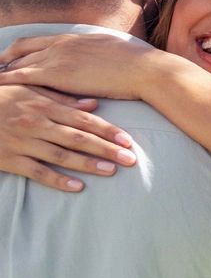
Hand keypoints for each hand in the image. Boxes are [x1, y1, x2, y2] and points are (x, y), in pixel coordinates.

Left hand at [0, 32, 165, 101]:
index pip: (38, 42)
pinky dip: (5, 81)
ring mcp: (57, 57)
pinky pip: (20, 76)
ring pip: (17, 62)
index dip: (21, 51)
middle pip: (22, 50)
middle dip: (5, 60)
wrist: (145, 70)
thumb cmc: (138, 66)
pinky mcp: (56, 73)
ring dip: (1, 72)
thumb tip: (102, 59)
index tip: (10, 59)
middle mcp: (61, 44)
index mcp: (75, 38)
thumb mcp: (114, 53)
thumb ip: (99, 54)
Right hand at [0, 83, 136, 192]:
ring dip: (87, 164)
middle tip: (131, 158)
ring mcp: (23, 142)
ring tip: (111, 170)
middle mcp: (36, 123)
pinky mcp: (9, 159)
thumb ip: (62, 97)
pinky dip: (57, 179)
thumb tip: (94, 104)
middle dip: (106, 148)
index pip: (83, 119)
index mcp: (43, 105)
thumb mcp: (29, 90)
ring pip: (61, 155)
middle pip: (77, 137)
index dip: (107, 130)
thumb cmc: (1, 99)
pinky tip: (77, 187)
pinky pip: (37, 171)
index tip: (128, 140)